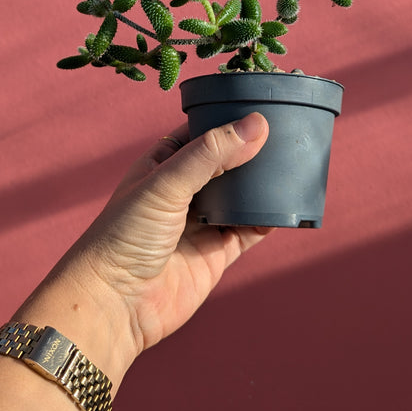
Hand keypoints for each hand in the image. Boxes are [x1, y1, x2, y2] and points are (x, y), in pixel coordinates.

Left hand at [78, 112, 270, 354]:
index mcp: (163, 164)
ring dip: (263, 184)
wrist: (116, 304)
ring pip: (242, 196)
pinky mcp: (216, 254)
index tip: (261, 106)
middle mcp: (184, 191)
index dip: (228, 119)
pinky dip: (268, 219)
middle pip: (227, 163)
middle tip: (288, 133)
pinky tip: (286, 206)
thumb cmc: (125, 236)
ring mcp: (201, 222)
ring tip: (294, 164)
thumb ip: (211, 154)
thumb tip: (256, 125)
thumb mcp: (166, 183)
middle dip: (252, 150)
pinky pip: (249, 231)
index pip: (202, 132)